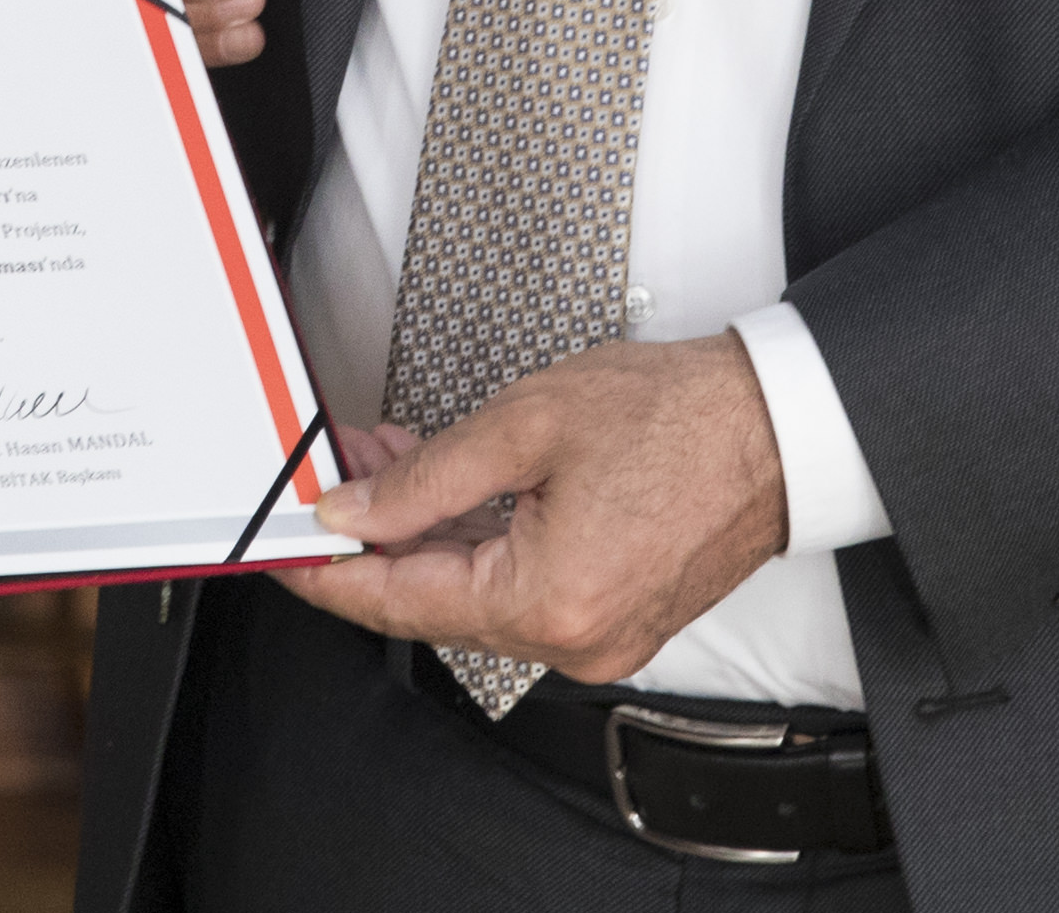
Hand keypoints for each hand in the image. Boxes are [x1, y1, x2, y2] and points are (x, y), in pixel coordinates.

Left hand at [281, 338, 790, 683]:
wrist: (778, 429)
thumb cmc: (679, 419)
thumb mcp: (526, 425)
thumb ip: (426, 478)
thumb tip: (352, 512)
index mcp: (548, 600)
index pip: (399, 601)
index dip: (327, 574)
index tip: (280, 553)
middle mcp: (573, 638)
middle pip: (432, 602)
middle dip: (372, 536)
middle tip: (334, 471)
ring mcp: (597, 635)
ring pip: (473, 595)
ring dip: (423, 534)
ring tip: (385, 462)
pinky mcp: (613, 618)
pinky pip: (519, 592)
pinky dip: (476, 545)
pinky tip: (447, 493)